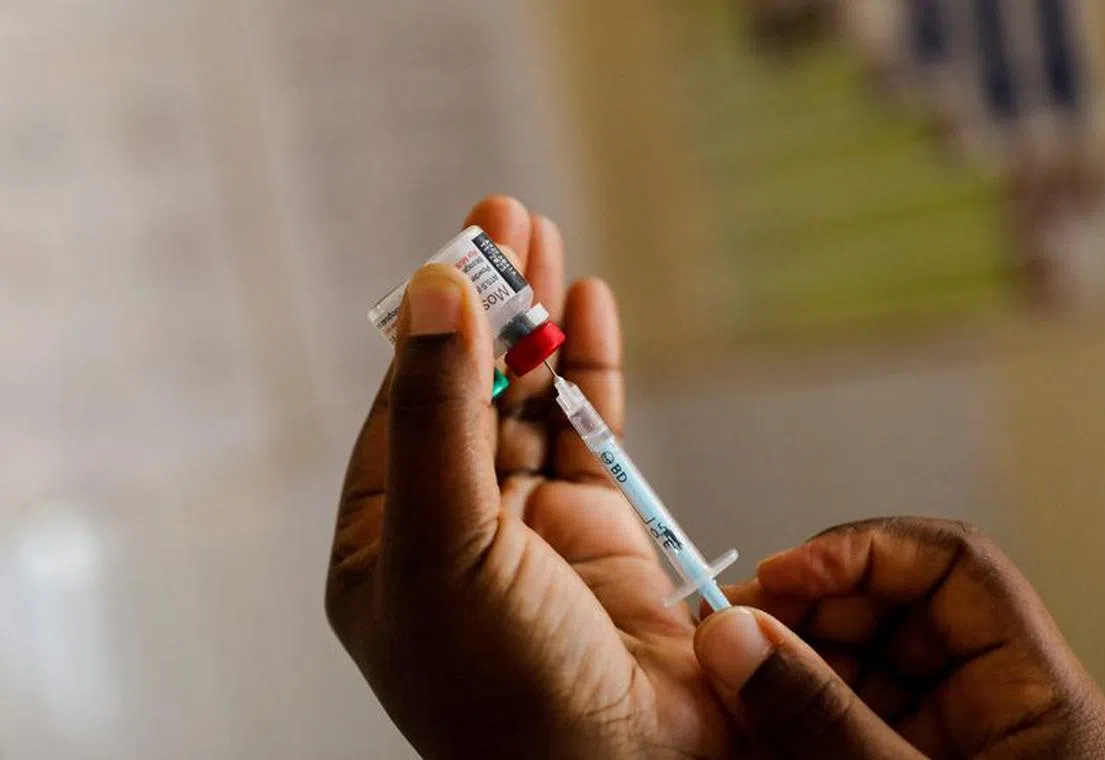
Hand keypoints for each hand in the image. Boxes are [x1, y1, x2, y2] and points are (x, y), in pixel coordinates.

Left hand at [325, 197, 732, 757]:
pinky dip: (595, 370)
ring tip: (548, 241)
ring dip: (540, 322)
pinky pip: (593, 433)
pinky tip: (593, 308)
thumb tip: (430, 292)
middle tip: (508, 215)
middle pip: (468, 388)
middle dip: (488, 302)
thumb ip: (437, 414)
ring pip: (532, 401)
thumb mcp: (444, 543)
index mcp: (386, 540)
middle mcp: (454, 527)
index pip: (404, 402)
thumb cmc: (503, 686)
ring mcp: (531, 528)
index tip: (462, 244)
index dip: (432, 319)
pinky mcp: (603, 531)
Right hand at [694, 518, 1104, 758]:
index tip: (783, 577)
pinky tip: (748, 721)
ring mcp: (943, 735)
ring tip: (727, 684)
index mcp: (1034, 697)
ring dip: (785, 657)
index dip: (862, 551)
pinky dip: (788, 706)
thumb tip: (735, 634)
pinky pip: (840, 706)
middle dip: (805, 608)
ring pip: (856, 653)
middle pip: (893, 604)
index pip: (952, 566)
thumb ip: (818, 719)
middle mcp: (990, 704)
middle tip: (730, 635)